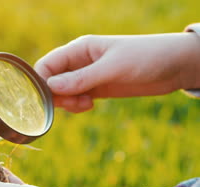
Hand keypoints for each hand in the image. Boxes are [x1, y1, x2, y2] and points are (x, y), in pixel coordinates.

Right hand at [34, 33, 199, 112]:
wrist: (175, 66)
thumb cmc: (146, 57)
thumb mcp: (113, 67)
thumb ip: (82, 78)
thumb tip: (50, 87)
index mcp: (79, 49)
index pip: (47, 64)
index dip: (41, 82)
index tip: (48, 99)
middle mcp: (79, 62)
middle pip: (51, 81)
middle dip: (55, 96)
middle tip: (72, 104)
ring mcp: (87, 77)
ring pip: (62, 93)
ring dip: (67, 103)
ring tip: (86, 104)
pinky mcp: (96, 90)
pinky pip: (75, 100)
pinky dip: (76, 106)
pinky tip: (90, 106)